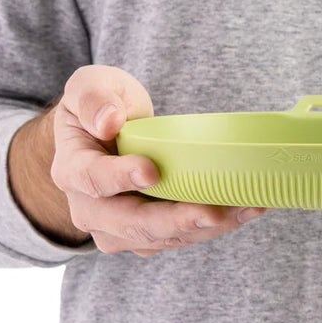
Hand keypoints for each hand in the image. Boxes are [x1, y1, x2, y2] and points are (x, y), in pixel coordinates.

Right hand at [50, 65, 269, 255]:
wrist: (105, 134)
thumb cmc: (100, 105)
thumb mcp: (89, 85)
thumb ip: (92, 97)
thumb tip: (108, 122)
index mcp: (71, 170)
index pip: (92, 179)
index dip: (120, 178)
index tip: (152, 171)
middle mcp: (91, 210)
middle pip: (133, 225)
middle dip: (175, 221)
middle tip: (213, 212)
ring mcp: (120, 229)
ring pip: (164, 236)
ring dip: (209, 226)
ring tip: (248, 206)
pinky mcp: (151, 235)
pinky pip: (184, 235)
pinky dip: (219, 224)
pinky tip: (250, 208)